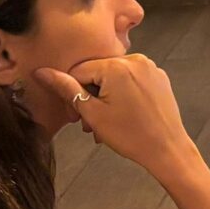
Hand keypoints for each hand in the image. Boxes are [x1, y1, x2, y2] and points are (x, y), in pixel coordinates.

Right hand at [34, 54, 197, 177]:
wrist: (167, 149)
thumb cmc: (129, 135)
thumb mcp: (93, 113)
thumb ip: (66, 89)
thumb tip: (41, 72)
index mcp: (116, 65)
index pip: (78, 71)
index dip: (71, 94)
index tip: (74, 118)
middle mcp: (134, 59)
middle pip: (97, 72)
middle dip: (89, 96)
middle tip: (89, 123)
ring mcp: (149, 67)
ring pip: (113, 76)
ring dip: (104, 96)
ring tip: (105, 123)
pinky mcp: (158, 77)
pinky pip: (131, 79)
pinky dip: (122, 93)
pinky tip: (122, 115)